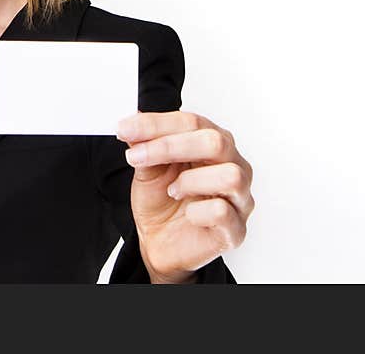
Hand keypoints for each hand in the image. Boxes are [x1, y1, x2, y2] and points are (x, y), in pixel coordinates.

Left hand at [115, 110, 253, 282]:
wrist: (159, 241)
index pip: (191, 122)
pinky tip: (188, 213)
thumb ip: (144, 145)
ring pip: (230, 175)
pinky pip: (222, 212)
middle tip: (136, 156)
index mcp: (213, 143)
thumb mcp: (147, 168)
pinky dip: (197, 211)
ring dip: (190, 181)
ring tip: (172, 190)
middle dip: (169, 146)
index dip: (156, 124)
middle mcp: (233, 165)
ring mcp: (239, 197)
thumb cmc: (161, 200)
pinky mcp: (236, 229)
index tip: (125, 129)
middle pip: (215, 142)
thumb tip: (133, 123)